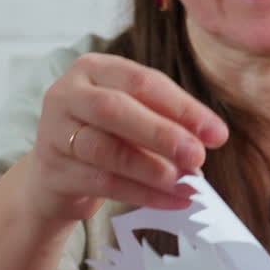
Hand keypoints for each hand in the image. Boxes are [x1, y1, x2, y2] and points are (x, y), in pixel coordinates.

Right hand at [25, 52, 228, 222]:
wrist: (56, 175)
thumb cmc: (104, 137)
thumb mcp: (132, 118)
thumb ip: (165, 121)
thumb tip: (207, 141)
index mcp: (92, 69)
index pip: (142, 82)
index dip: (182, 108)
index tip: (217, 134)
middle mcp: (66, 94)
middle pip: (115, 109)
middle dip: (162, 133)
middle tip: (198, 156)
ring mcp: (53, 133)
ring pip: (105, 149)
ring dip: (151, 168)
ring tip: (184, 182)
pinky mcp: (52, 171)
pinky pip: (101, 182)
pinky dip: (141, 193)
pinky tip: (170, 200)